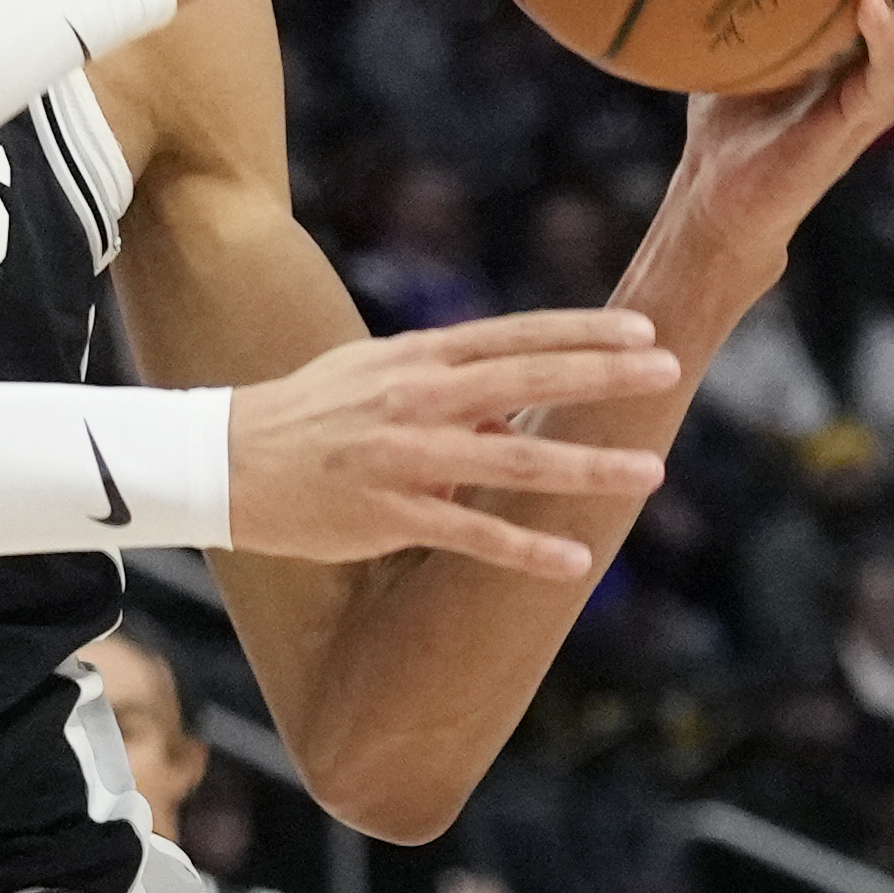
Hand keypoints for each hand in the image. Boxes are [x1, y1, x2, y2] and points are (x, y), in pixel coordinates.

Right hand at [226, 311, 684, 579]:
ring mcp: (405, 456)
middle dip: (601, 378)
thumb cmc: (307, 416)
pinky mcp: (389, 513)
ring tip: (648, 471)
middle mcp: (417, 398)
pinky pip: (471, 534)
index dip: (579, 333)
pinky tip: (574, 561)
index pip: (514, 337)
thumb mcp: (374, 378)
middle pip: (526, 381)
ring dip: (586, 467)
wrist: (224, 460)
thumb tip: (514, 418)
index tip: (641, 331)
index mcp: (416, 360)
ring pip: (513, 461)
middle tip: (669, 373)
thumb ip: (445, 388)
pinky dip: (525, 549)